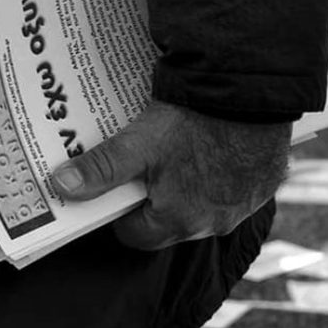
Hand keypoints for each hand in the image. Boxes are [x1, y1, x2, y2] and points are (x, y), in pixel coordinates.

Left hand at [51, 100, 290, 249]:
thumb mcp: (140, 144)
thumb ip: (102, 169)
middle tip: (148, 165)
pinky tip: (215, 149)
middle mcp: (214, 224)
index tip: (118, 188)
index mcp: (178, 221)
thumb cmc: (194, 120)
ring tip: (181, 154)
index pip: (136, 236)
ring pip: (205, 209)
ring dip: (191, 190)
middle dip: (155, 200)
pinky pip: (237, 192)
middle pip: (170, 224)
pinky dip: (223, 178)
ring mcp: (243, 208)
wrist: (252, 92)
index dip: (121, 213)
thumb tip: (61, 187)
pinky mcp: (265, 187)